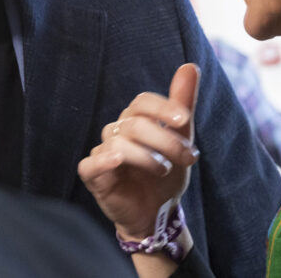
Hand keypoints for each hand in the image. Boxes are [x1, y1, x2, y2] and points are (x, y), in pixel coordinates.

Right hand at [78, 64, 200, 239]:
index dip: (162, 108)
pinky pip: (90, 164)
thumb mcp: (180, 139)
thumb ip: (183, 104)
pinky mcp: (93, 176)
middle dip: (165, 140)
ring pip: (118, 143)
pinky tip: (118, 160)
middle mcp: (116, 131)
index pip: (142, 102)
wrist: (157, 214)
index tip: (184, 119)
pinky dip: (103, 160)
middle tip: (188, 157)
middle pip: (135, 124)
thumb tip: (190, 66)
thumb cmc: (165, 174)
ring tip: (164, 170)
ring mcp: (103, 153)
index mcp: (135, 119)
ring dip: (147, 156)